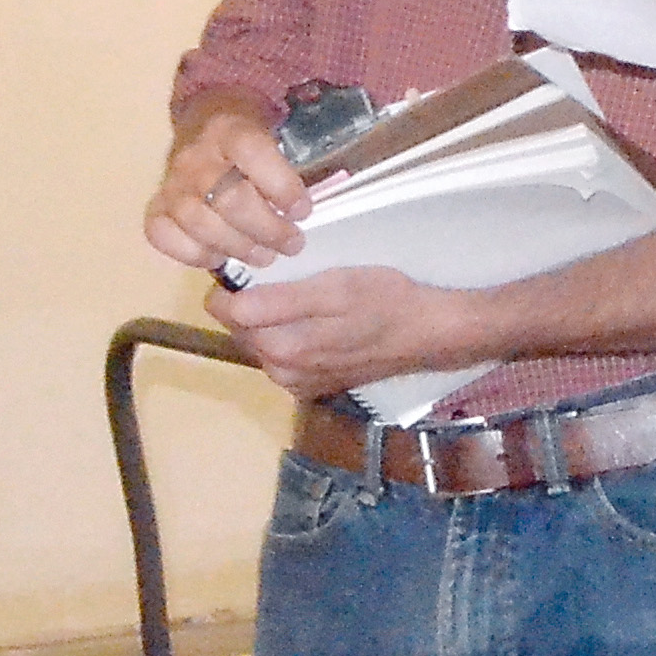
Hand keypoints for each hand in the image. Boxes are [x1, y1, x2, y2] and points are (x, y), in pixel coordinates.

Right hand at [145, 107, 308, 273]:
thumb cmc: (251, 146)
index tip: (302, 211)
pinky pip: (163, 236)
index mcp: (230, 130)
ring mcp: (172, 182)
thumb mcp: (276, 140)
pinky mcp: (156, 206)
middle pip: (228, 199)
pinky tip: (220, 256)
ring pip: (199, 222)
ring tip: (265, 256)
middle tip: (292, 244)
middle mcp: (195, 156)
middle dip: (267, 230)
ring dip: (238, 247)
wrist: (203, 126)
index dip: (281, 186)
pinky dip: (194, 253)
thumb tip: (303, 214)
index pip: (252, 152)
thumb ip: (290, 170)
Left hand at [206, 265, 487, 400]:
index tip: (264, 268)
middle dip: (255, 303)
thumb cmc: (387, 300)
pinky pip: (283, 357)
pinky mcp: (313, 386)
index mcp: (279, 344)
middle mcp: (280, 370)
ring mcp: (297, 382)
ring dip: (273, 322)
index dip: (237, 283)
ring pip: (260, 342)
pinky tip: (321, 327)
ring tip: (310, 303)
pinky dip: (292, 338)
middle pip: (240, 327)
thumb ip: (276, 299)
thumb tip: (225, 302)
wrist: (431, 334)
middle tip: (294, 282)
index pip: (224, 308)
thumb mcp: (334, 286)